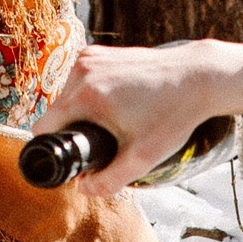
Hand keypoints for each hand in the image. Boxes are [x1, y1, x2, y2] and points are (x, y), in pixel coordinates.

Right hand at [31, 40, 242, 193]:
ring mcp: (90, 57)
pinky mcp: (99, 51)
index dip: (54, 150)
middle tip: (103, 143)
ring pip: (67, 95)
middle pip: (56, 113)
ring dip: (79, 113)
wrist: (197, 76)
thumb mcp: (143, 157)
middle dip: (71, 132)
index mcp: (85, 96)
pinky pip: (81, 80)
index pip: (45, 129)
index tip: (73, 160)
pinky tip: (113, 105)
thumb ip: (110, 180)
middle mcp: (81, 71)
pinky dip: (90, 94)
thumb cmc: (172, 116)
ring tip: (110, 124)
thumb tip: (83, 190)